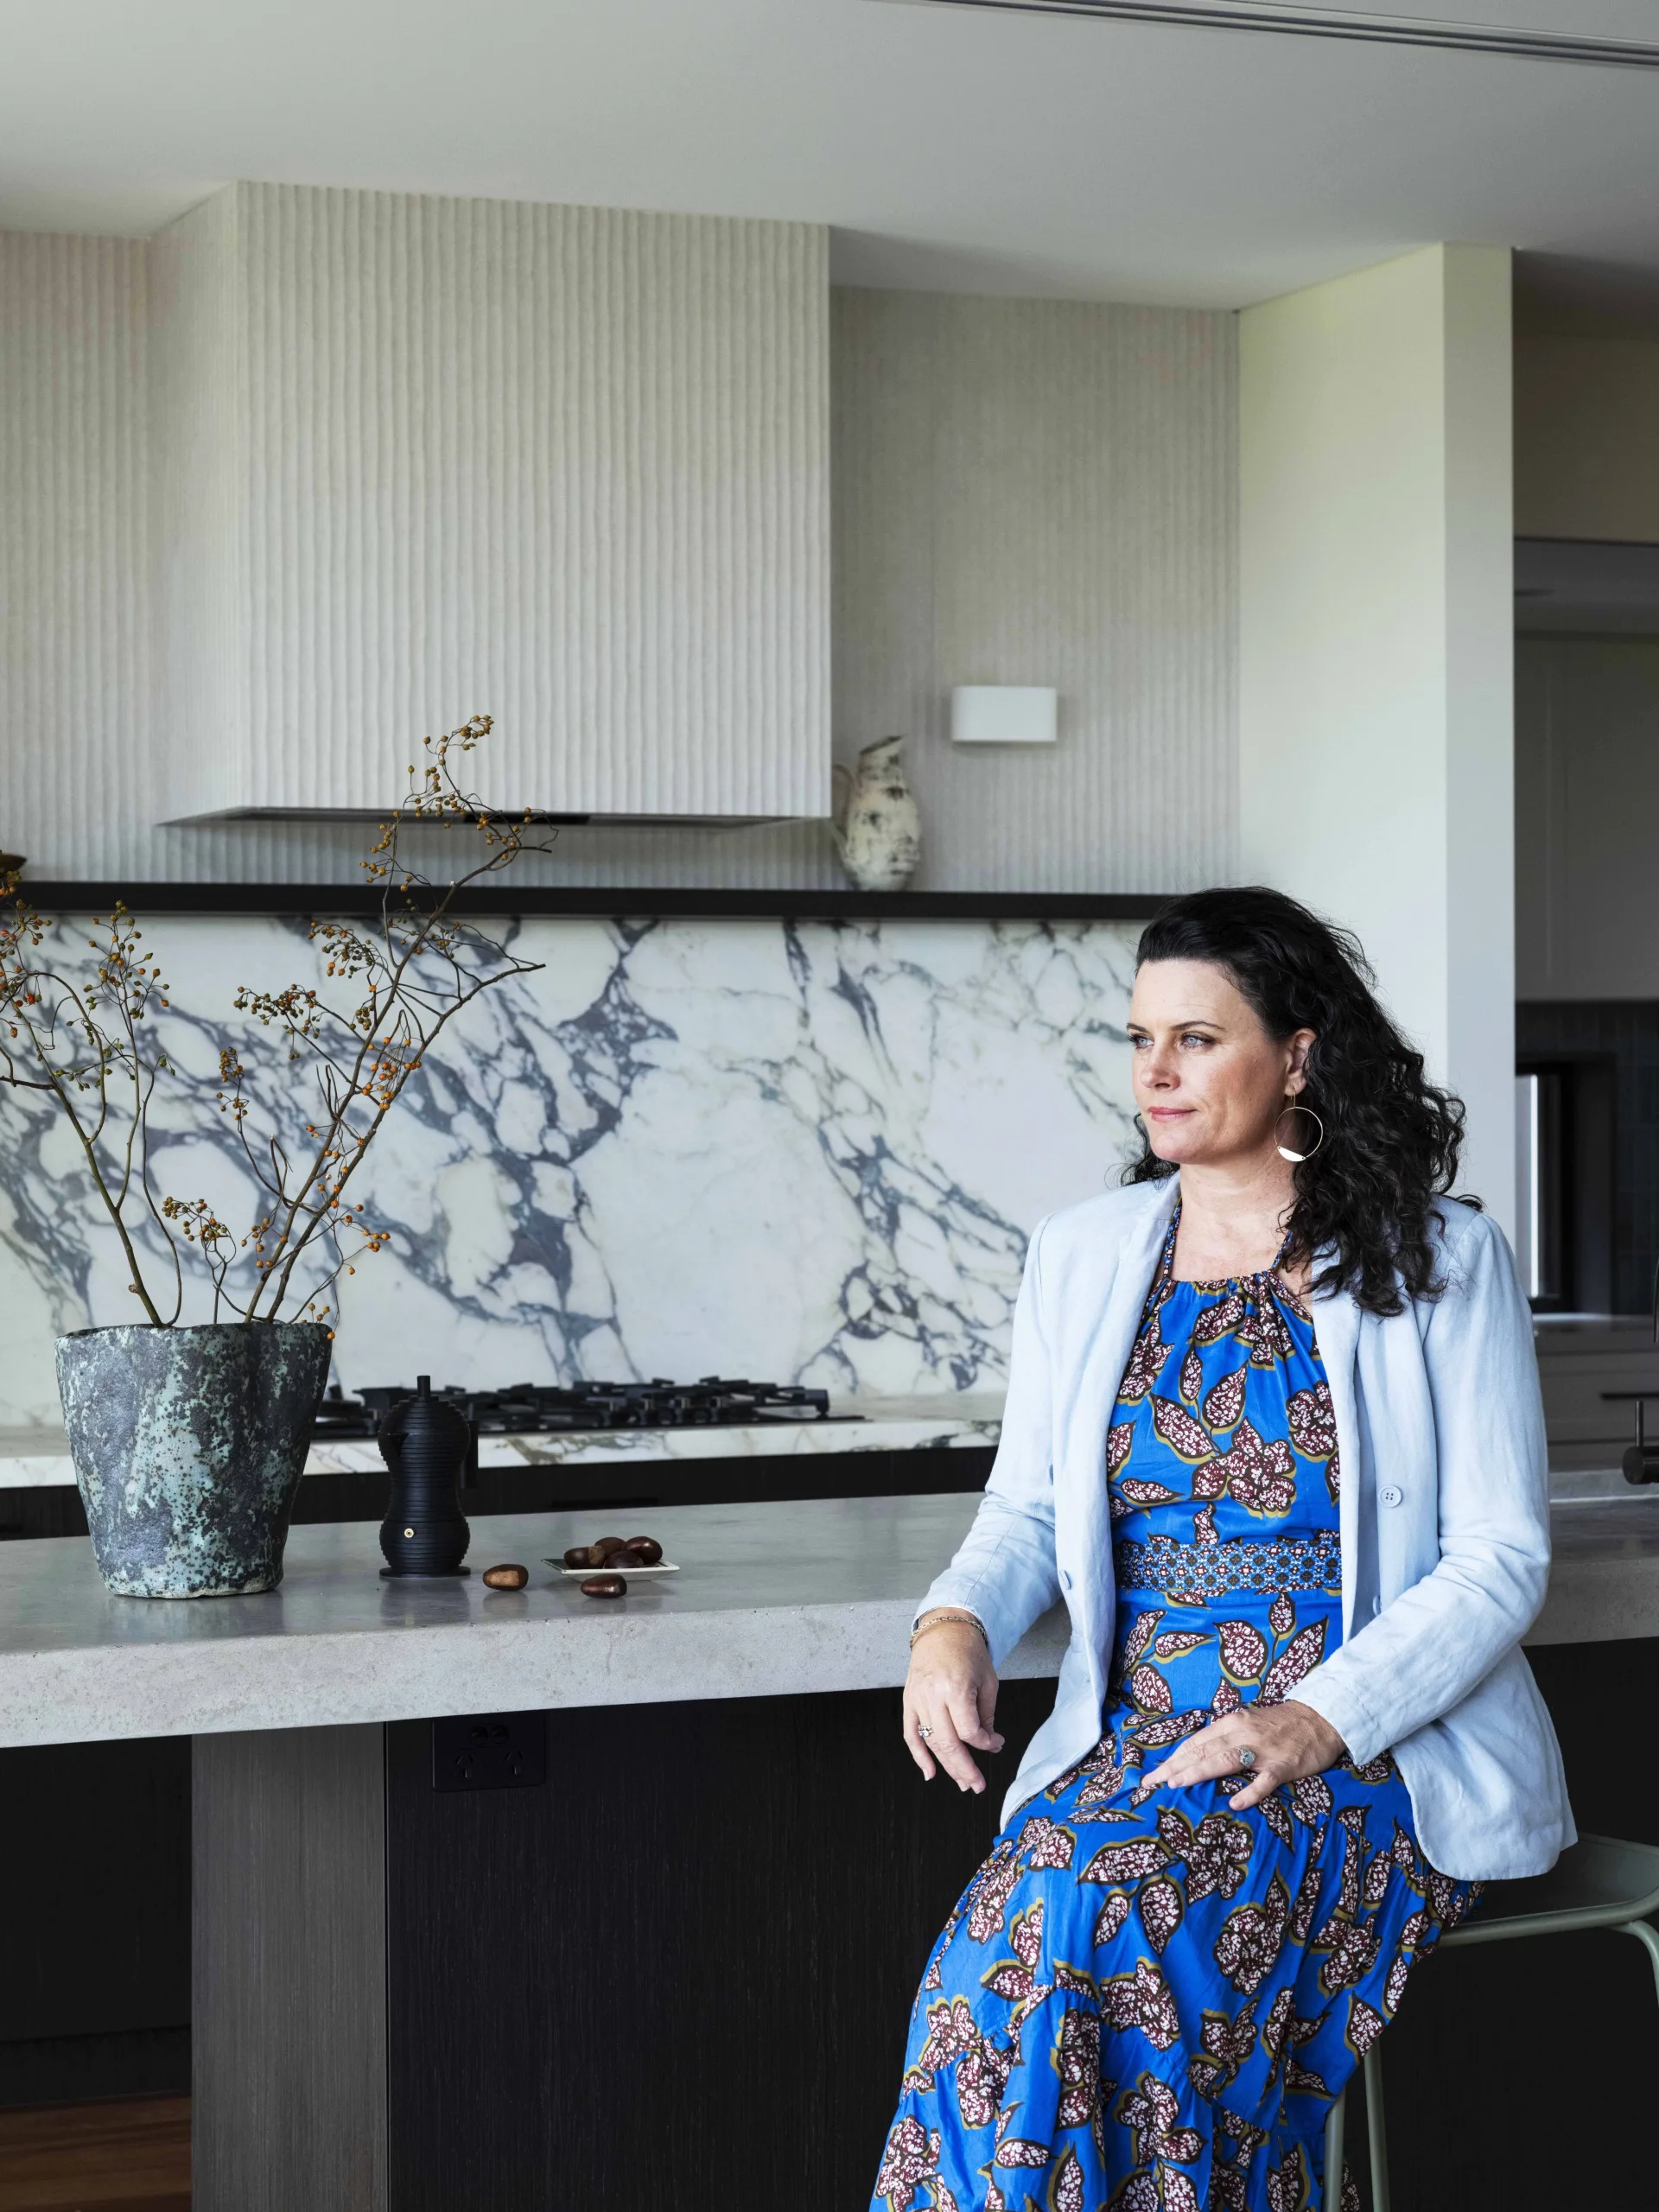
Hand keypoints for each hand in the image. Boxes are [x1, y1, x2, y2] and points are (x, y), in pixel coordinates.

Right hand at [903, 1613, 1004, 1794]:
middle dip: (965, 1769)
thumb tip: (988, 1745)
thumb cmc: (969, 1652)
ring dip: (947, 1766)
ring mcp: (917, 1699)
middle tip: (977, 1785)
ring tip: (962, 1782)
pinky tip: (929, 1772)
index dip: (985, 1743)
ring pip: (931, 1742)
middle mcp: (933, 1695)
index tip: (996, 1743)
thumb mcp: (988, 1681)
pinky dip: (918, 1755)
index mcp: (955, 1688)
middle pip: (948, 1743)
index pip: (969, 1731)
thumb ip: (986, 1716)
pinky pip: (910, 1733)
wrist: (943, 1629)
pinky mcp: (909, 1700)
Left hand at [1149, 1699, 1345, 1811]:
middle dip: (1175, 1767)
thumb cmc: (1281, 1724)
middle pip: (1202, 1750)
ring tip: (1177, 1785)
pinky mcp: (1283, 1765)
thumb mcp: (1248, 1724)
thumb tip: (1198, 1756)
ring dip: (1199, 1772)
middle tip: (1152, 1782)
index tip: (1153, 1774)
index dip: (1173, 1758)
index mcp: (1232, 1723)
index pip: (1196, 1742)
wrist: (1319, 1718)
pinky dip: (1250, 1791)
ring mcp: (1262, 1749)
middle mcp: (1242, 1733)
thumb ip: (1226, 1738)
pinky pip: (1264, 1780)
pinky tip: (1235, 1802)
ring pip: (1225, 1760)